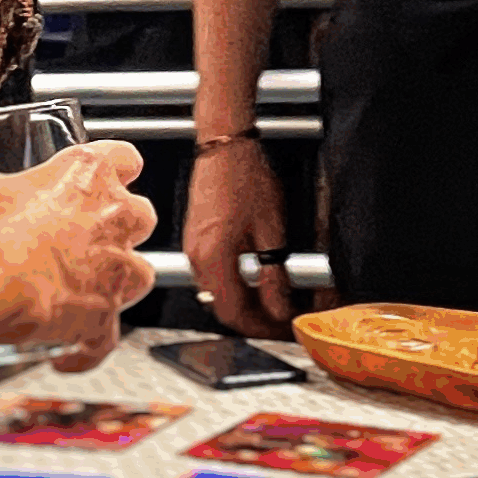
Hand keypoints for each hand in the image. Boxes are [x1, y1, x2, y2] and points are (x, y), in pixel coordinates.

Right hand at [0, 141, 157, 373]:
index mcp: (88, 173)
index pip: (123, 158)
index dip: (116, 169)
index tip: (108, 176)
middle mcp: (113, 217)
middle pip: (141, 215)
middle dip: (122, 226)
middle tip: (89, 236)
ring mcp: (115, 267)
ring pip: (142, 272)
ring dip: (119, 280)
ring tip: (87, 290)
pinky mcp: (105, 315)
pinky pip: (105, 339)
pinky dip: (89, 349)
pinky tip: (67, 356)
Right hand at [182, 136, 294, 337]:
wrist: (224, 146)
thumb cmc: (245, 177)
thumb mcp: (271, 229)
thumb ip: (274, 274)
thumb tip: (280, 308)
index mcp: (214, 258)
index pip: (235, 314)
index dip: (261, 329)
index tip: (284, 331)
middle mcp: (197, 259)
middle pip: (224, 308)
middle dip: (255, 321)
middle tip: (284, 322)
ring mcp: (193, 250)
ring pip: (219, 294)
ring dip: (246, 305)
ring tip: (276, 305)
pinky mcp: (196, 241)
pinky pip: (214, 277)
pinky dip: (236, 287)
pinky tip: (257, 282)